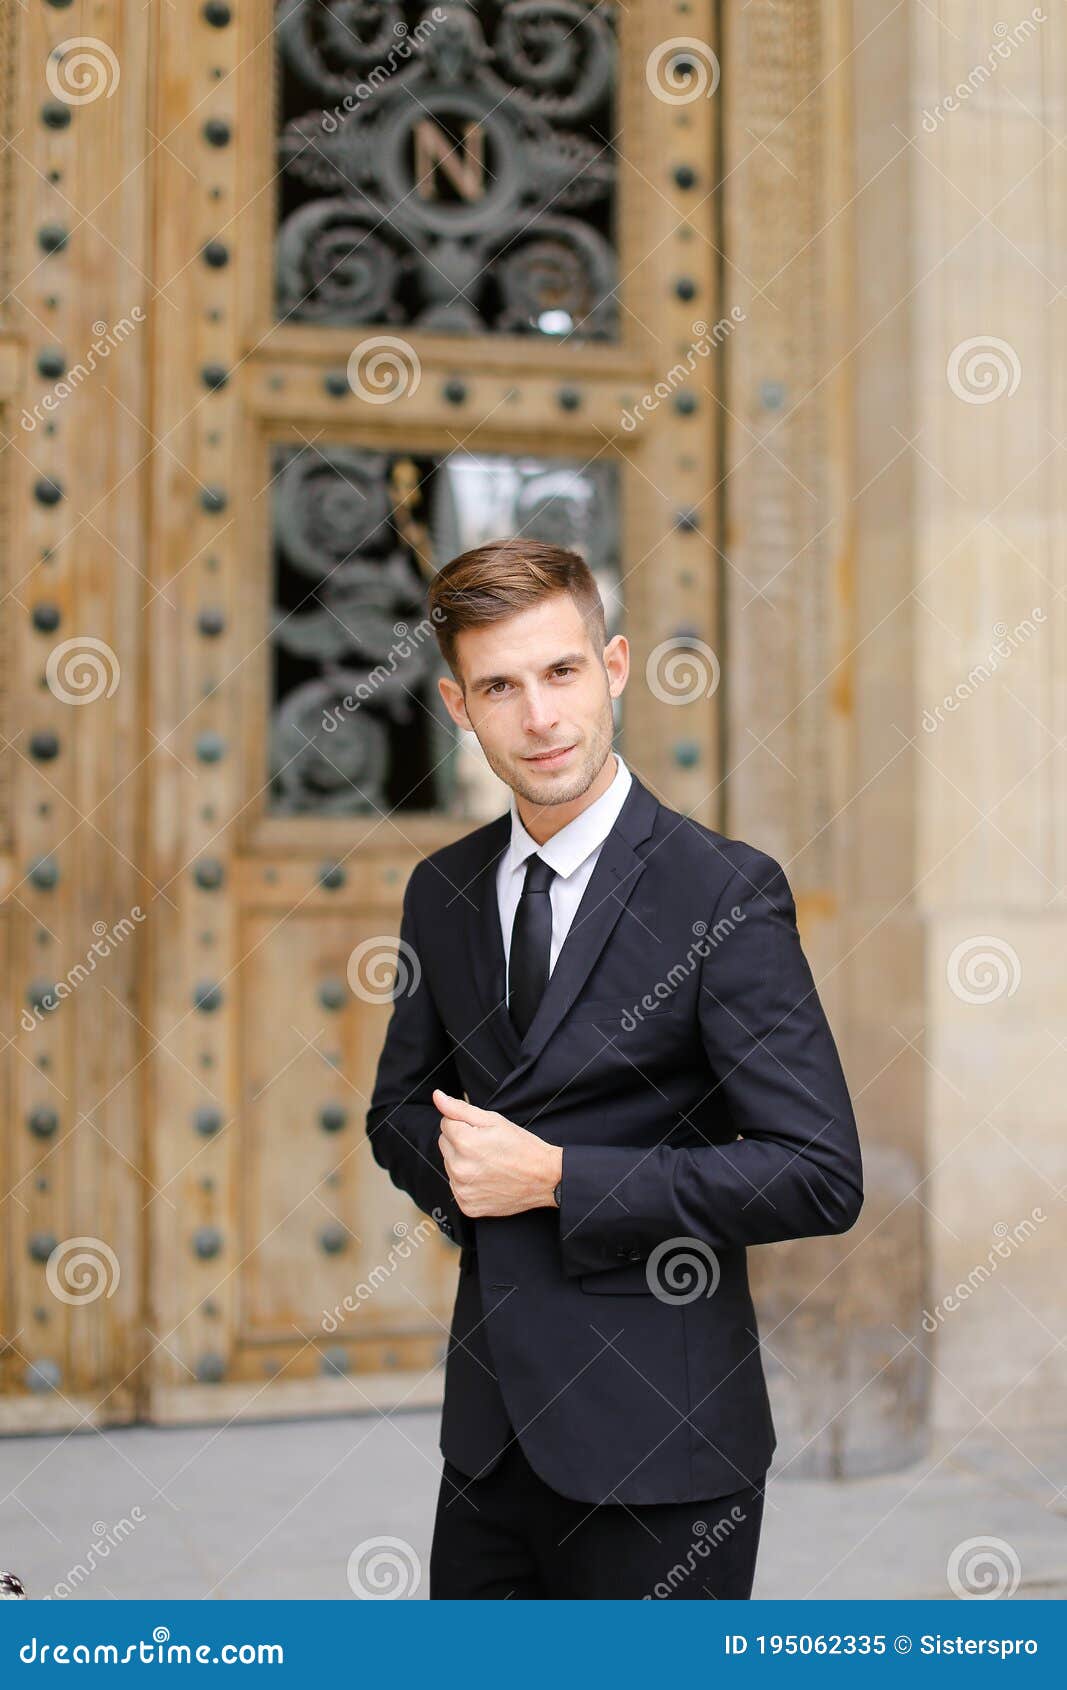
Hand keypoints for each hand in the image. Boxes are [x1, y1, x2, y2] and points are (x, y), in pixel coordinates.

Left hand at [433, 1088, 562, 1217]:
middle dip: (460, 1142)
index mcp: (464, 1143)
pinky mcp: (467, 1206)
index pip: (445, 1124)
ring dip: (463, 1162)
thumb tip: (437, 1097)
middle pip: (445, 1145)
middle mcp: (459, 1168)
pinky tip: (487, 1179)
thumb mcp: (494, 1120)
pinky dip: (468, 1183)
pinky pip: (457, 1187)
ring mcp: (463, 1190)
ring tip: (488, 1163)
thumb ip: (460, 1108)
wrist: (545, 1178)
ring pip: (450, 1166)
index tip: (482, 1132)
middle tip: (486, 1147)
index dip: (464, 1124)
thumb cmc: (522, 1147)